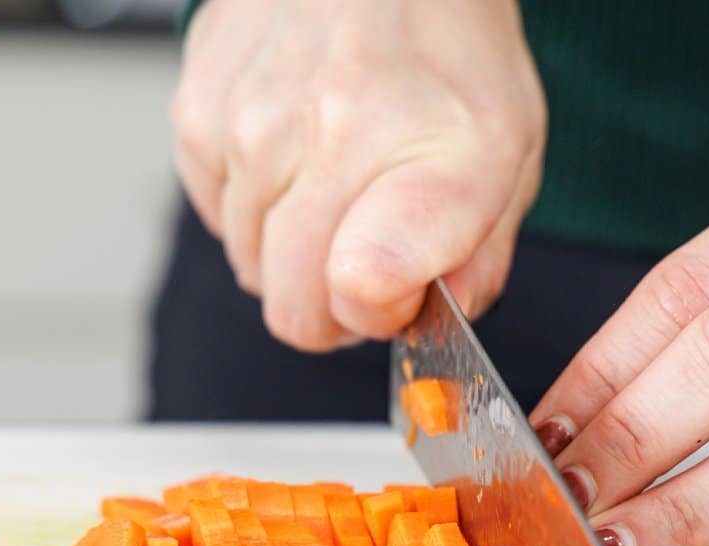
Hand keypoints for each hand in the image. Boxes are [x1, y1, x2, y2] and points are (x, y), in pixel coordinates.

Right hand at [170, 0, 545, 350]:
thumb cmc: (450, 57)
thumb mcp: (510, 157)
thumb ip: (478, 262)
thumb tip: (428, 324)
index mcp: (428, 155)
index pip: (359, 290)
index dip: (379, 316)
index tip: (401, 291)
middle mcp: (328, 135)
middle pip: (294, 311)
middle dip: (334, 306)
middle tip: (369, 255)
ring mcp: (250, 123)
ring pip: (253, 270)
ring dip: (293, 250)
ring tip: (335, 183)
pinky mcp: (197, 114)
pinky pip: (218, 220)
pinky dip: (255, 209)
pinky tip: (294, 159)